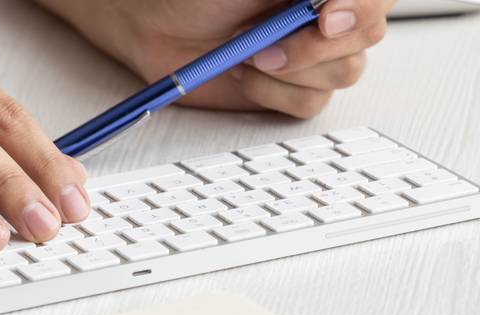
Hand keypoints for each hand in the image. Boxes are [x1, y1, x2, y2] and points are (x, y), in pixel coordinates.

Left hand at [37, 0, 395, 117]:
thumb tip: (337, 4)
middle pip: (366, 37)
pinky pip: (308, 104)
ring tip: (244, 50)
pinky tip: (243, 73)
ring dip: (287, 69)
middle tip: (261, 39)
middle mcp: (325, 12)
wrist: (148, 23)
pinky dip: (272, 93)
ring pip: (340, 74)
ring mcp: (308, 52)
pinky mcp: (286, 88)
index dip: (360, 8)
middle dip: (311, 45)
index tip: (323, 16)